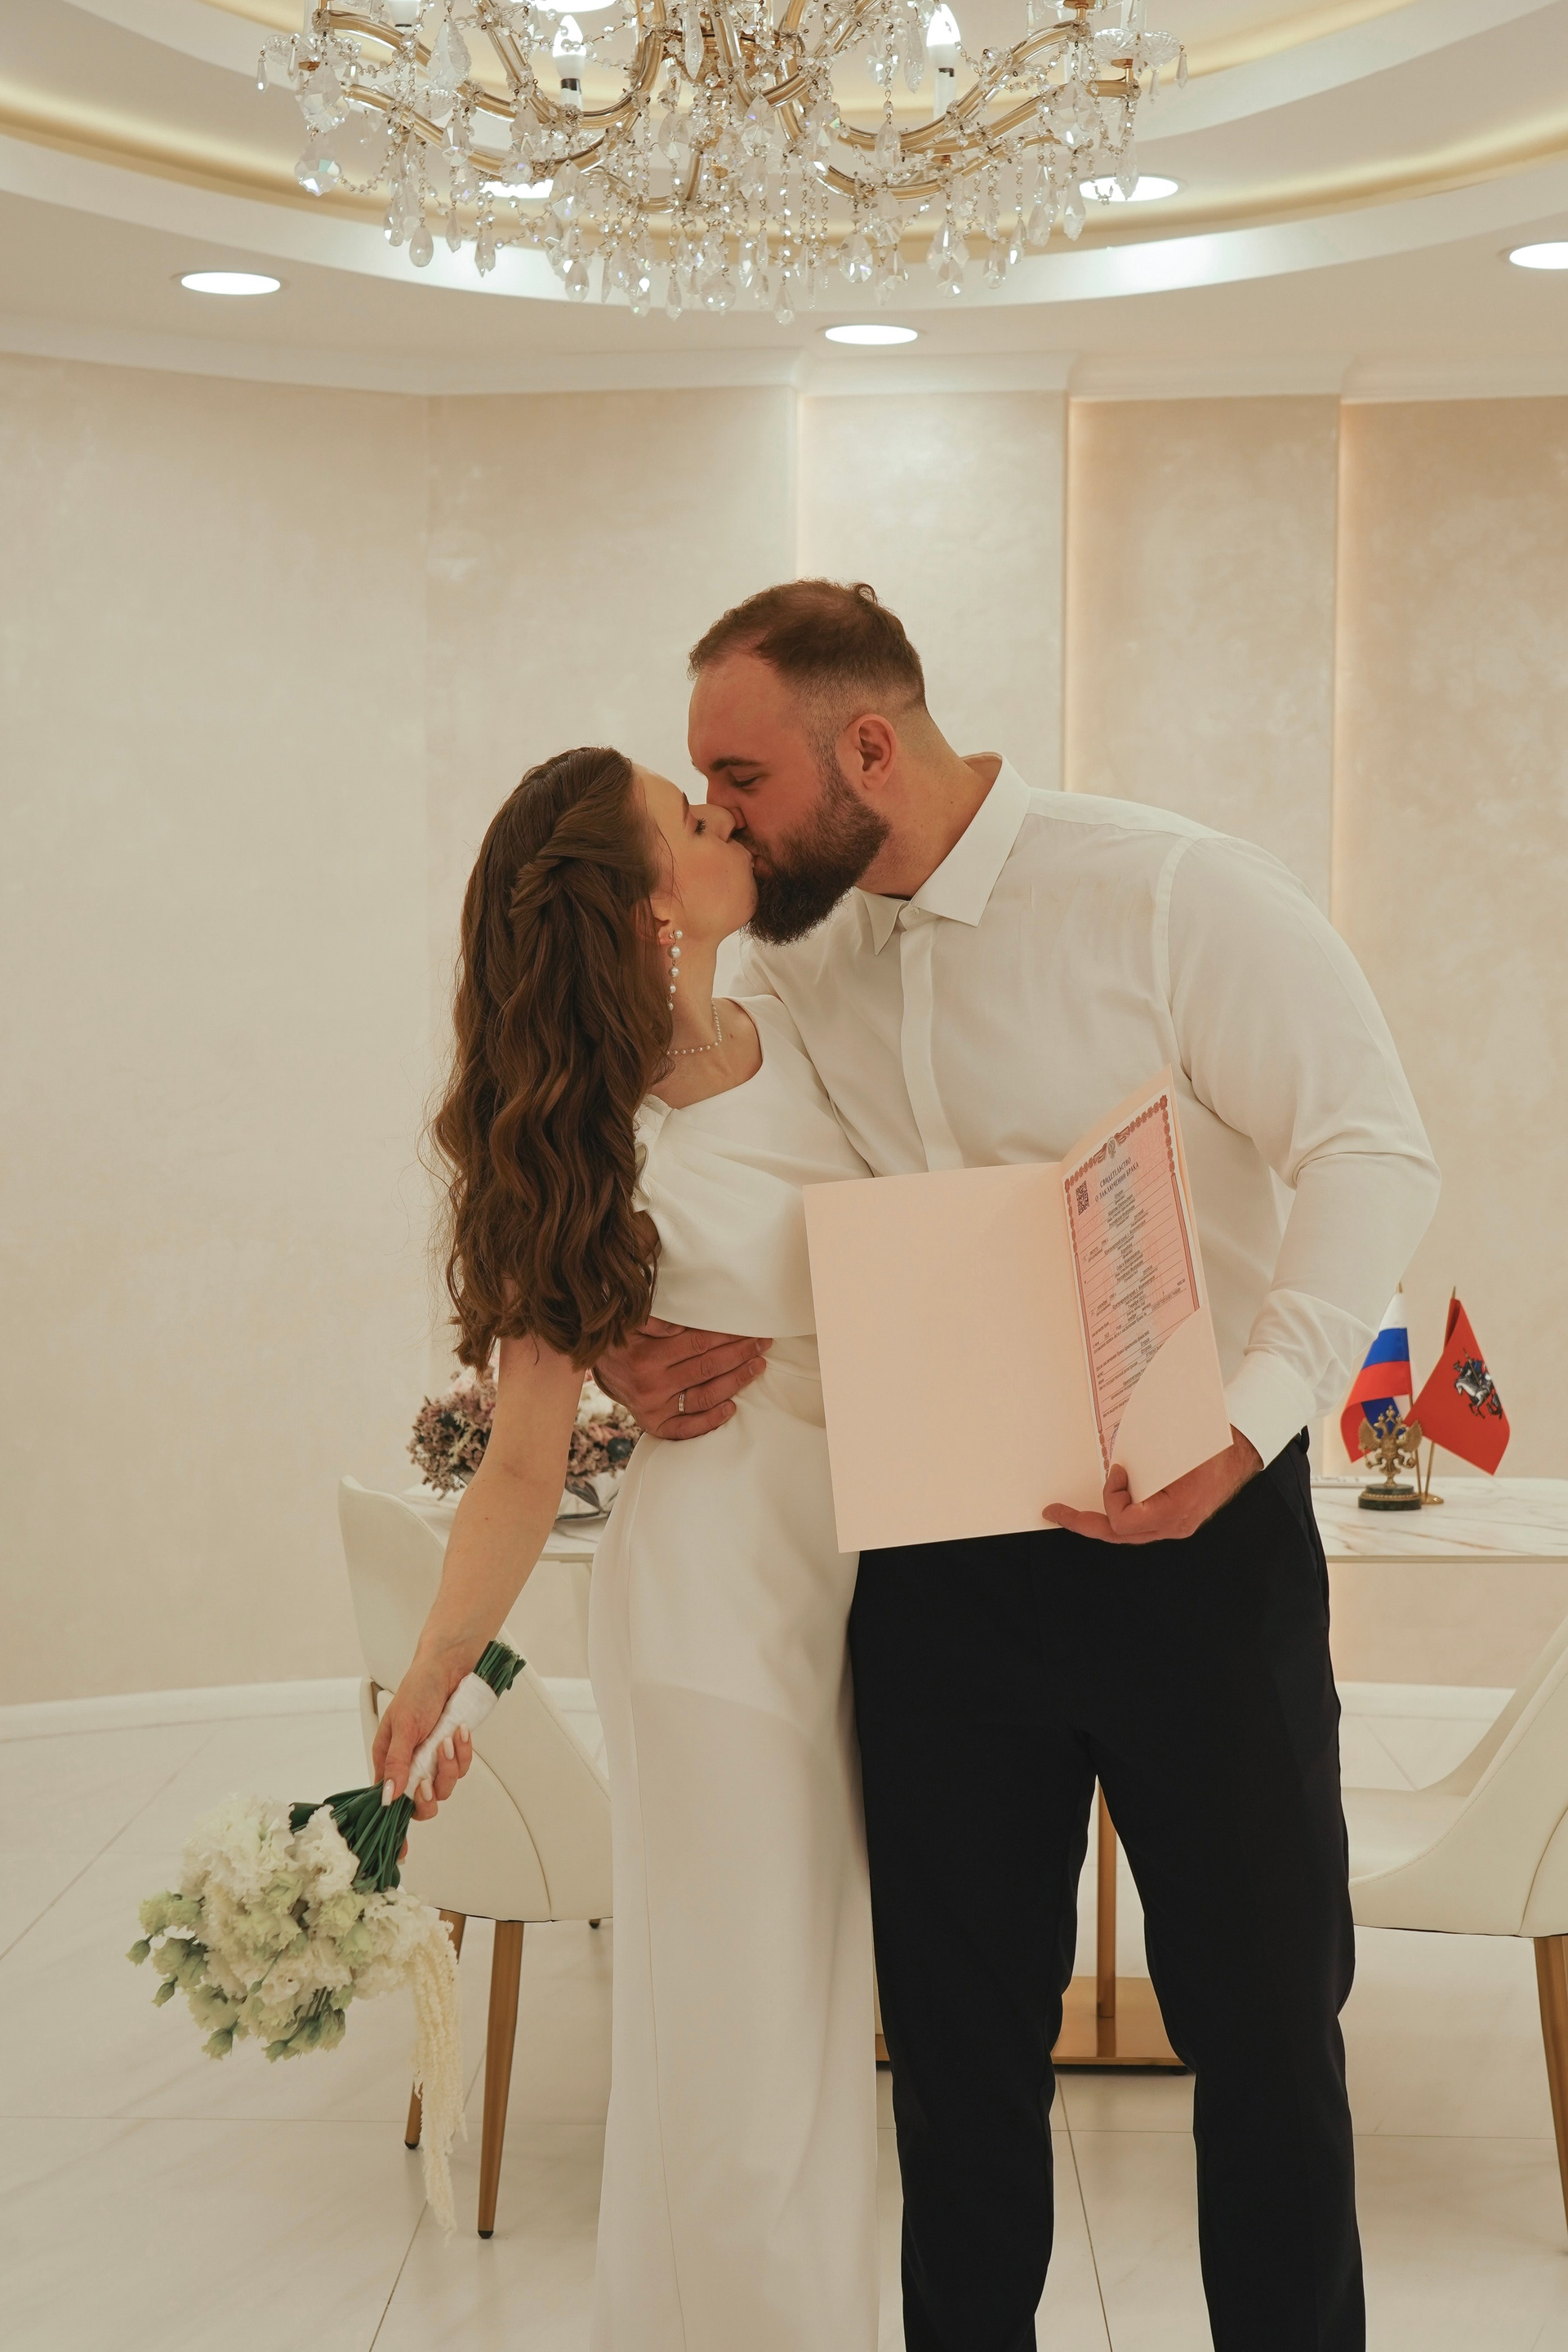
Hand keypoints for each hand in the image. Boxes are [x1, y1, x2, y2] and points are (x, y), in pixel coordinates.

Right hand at [372, 1649, 476, 1816]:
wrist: (451, 1665)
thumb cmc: (419, 1688)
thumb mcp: (403, 1726)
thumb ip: (397, 1763)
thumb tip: (388, 1797)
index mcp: (388, 1760)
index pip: (387, 1803)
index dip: (394, 1827)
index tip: (401, 1852)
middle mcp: (410, 1764)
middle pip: (420, 1803)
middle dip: (429, 1795)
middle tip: (428, 1780)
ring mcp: (433, 1758)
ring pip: (444, 1787)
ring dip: (448, 1766)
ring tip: (448, 1739)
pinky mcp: (453, 1751)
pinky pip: (460, 1767)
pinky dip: (462, 1752)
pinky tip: (460, 1733)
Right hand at [595, 1316, 770, 1439]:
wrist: (599, 1366)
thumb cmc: (621, 1340)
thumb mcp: (632, 1322)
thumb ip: (658, 1320)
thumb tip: (686, 1321)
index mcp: (648, 1357)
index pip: (699, 1344)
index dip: (727, 1337)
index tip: (748, 1330)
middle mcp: (652, 1385)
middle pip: (707, 1369)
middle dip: (740, 1355)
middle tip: (762, 1345)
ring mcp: (654, 1408)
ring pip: (704, 1396)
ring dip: (735, 1382)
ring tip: (757, 1367)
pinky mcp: (655, 1424)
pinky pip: (687, 1428)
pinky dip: (711, 1420)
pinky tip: (731, 1407)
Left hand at [1043, 1428, 1262, 1545]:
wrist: (1240, 1450)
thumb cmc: (1213, 1445)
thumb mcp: (1183, 1447)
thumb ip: (1150, 1460)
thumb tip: (1119, 1462)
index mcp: (1176, 1510)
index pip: (1125, 1522)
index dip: (1112, 1497)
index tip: (1116, 1471)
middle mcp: (1174, 1525)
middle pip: (1118, 1535)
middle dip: (1083, 1523)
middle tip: (1055, 1513)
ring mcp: (1173, 1526)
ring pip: (1125, 1534)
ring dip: (1098, 1521)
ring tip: (1071, 1513)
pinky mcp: (1172, 1520)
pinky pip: (1137, 1526)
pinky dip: (1117, 1515)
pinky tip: (1104, 1505)